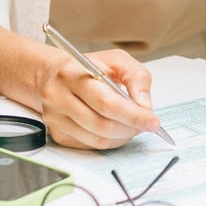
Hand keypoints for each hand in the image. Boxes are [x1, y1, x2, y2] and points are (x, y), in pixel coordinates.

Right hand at [38, 47, 160, 148]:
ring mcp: (56, 118)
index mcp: (73, 74)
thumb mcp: (115, 59)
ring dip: (122, 137)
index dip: (133, 115)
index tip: (153, 120)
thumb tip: (145, 106)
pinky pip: (90, 145)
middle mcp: (59, 97)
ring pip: (97, 139)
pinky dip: (110, 141)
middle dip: (130, 128)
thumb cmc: (88, 66)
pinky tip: (117, 130)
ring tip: (133, 126)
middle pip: (102, 124)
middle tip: (146, 124)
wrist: (52, 75)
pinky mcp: (58, 134)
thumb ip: (135, 76)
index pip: (106, 102)